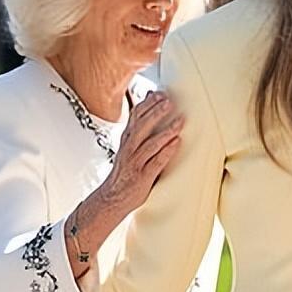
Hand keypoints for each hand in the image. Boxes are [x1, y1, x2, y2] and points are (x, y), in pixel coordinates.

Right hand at [98, 91, 182, 215]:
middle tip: (169, 101)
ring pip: (150, 143)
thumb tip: (149, 107)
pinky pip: (156, 162)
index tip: (159, 93)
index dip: (147, 104)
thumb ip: (139, 130)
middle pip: (141, 127)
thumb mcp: (129, 148)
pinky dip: (166, 151)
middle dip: (155, 113)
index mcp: (127, 140)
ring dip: (166, 131)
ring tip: (180, 121)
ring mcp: (135, 163)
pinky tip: (177, 143)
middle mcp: (129, 149)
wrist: (111, 198)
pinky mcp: (142, 176)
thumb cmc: (125, 172)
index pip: (135, 117)